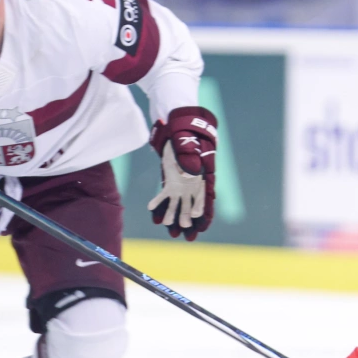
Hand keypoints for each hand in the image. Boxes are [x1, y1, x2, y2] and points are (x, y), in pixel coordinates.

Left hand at [148, 106, 216, 240]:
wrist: (177, 126)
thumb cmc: (186, 134)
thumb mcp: (187, 143)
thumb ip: (188, 157)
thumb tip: (189, 172)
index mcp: (202, 174)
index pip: (205, 195)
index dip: (204, 209)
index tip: (201, 221)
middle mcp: (193, 183)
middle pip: (193, 203)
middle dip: (189, 217)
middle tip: (186, 232)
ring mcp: (181, 183)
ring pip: (179, 203)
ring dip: (174, 214)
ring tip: (168, 226)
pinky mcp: (170, 181)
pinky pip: (164, 194)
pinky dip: (158, 202)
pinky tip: (151, 210)